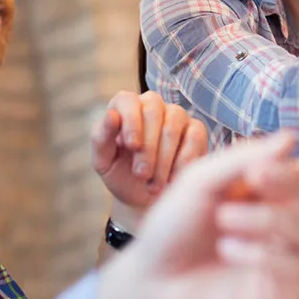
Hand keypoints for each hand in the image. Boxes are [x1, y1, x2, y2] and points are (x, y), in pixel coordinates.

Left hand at [91, 91, 207, 217]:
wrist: (143, 198)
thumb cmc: (120, 175)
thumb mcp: (103, 161)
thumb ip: (102, 138)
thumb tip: (112, 115)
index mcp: (124, 107)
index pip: (127, 100)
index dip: (131, 121)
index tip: (132, 146)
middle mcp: (151, 105)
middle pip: (153, 112)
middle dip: (148, 147)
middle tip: (141, 175)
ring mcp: (176, 115)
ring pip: (173, 125)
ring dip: (164, 158)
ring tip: (154, 184)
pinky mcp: (196, 130)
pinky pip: (194, 136)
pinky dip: (183, 161)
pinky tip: (173, 179)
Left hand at [96, 131, 298, 298]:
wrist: (151, 281)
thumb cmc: (173, 225)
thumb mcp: (199, 180)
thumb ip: (243, 159)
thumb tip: (292, 140)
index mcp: (273, 187)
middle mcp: (289, 221)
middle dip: (290, 182)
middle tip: (253, 181)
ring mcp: (290, 259)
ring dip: (263, 219)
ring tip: (224, 223)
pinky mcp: (283, 293)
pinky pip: (290, 264)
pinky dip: (258, 251)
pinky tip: (228, 251)